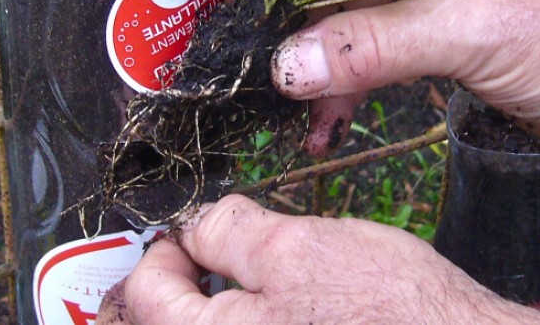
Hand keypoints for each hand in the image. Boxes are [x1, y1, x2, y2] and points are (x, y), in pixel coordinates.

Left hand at [119, 194, 539, 324]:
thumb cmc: (390, 307)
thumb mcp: (300, 247)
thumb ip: (229, 232)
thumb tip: (193, 225)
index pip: (149, 295)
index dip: (164, 249)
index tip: (186, 233)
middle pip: (173, 321)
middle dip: (187, 278)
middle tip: (215, 253)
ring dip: (219, 300)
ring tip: (256, 277)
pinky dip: (251, 317)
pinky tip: (289, 304)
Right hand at [271, 0, 539, 153]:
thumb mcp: (470, 30)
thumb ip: (375, 46)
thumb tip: (287, 67)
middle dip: (303, 15)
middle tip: (266, 58)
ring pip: (350, 13)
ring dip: (324, 61)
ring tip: (302, 111)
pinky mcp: (431, 29)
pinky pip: (372, 48)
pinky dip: (350, 84)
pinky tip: (329, 123)